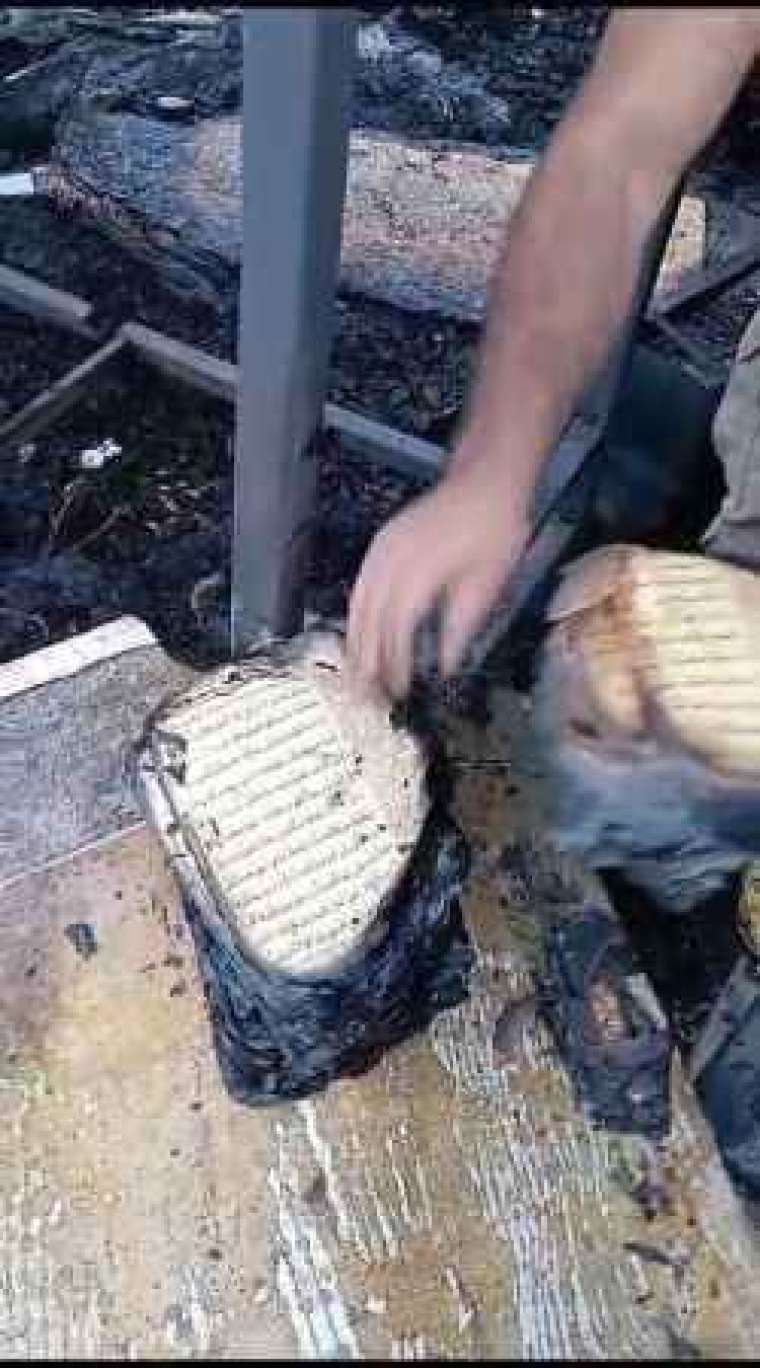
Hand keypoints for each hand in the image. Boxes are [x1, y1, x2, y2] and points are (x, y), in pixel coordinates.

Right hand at [347, 465, 529, 698]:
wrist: (486, 480)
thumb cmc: (494, 526)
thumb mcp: (488, 583)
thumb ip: (462, 627)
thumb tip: (447, 663)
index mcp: (421, 572)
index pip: (398, 629)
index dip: (394, 663)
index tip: (398, 690)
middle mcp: (395, 560)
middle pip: (370, 620)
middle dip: (366, 660)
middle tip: (366, 695)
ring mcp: (383, 549)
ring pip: (358, 604)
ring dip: (355, 641)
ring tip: (355, 675)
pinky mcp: (381, 543)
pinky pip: (359, 585)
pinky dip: (355, 614)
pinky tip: (356, 634)